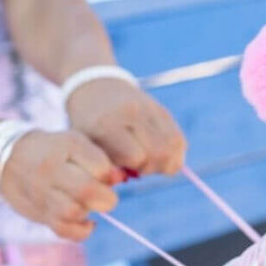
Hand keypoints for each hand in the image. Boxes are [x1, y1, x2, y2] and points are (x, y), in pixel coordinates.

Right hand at [0, 129, 122, 241]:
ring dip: (89, 211)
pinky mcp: (38, 213)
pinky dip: (81, 231)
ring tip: (89, 205)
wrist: (8, 159)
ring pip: (73, 212)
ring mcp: (42, 193)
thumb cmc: (52, 149)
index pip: (98, 166)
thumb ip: (99, 159)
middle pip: (85, 190)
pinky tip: (86, 222)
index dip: (110, 175)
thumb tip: (119, 179)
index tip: (110, 176)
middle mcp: (51, 170)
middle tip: (107, 197)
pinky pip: (63, 230)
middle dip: (105, 198)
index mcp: (65, 146)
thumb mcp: (75, 143)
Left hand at [65, 79, 186, 176]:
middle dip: (152, 167)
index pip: (136, 156)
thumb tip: (128, 180)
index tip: (122, 167)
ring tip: (150, 163)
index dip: (133, 168)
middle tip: (139, 167)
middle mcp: (132, 113)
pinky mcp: (162, 109)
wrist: (95, 86)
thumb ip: (104, 165)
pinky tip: (160, 156)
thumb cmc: (87, 123)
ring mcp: (150, 108)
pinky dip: (175, 153)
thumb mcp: (86, 143)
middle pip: (160, 151)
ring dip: (167, 161)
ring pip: (175, 144)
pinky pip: (179, 138)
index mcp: (108, 123)